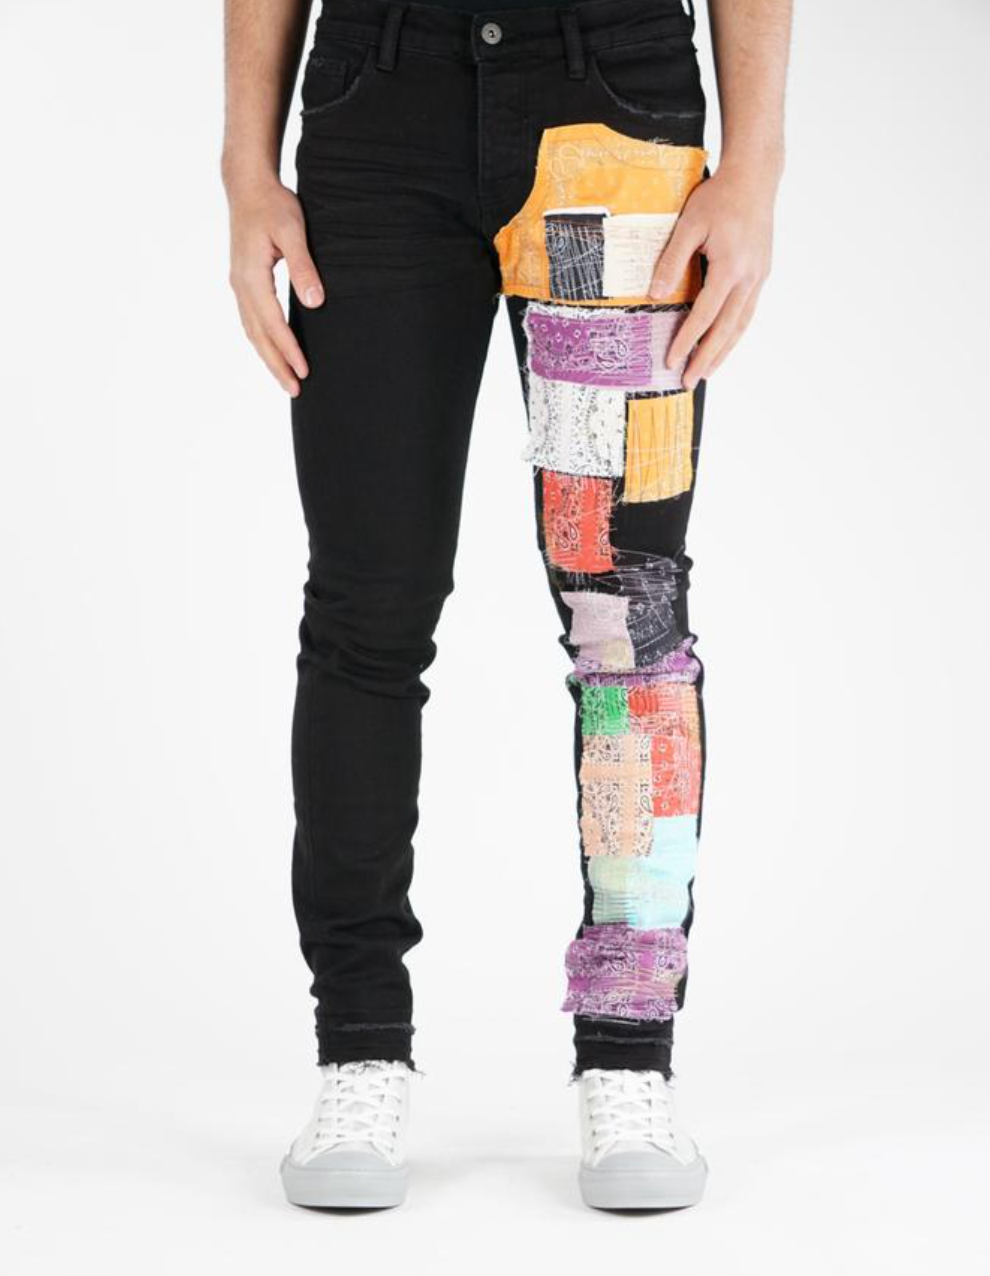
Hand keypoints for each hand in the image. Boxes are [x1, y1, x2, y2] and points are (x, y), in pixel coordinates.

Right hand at [226, 176, 323, 395]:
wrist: (247, 186)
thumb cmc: (273, 204)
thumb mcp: (293, 231)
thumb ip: (303, 266)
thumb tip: (314, 301)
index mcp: (251, 276)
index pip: (272, 323)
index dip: (288, 349)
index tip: (304, 370)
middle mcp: (240, 285)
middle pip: (258, 335)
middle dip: (277, 364)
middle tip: (295, 389)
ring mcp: (239, 285)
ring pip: (252, 331)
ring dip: (269, 357)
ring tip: (287, 379)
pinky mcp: (243, 282)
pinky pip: (251, 320)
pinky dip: (262, 341)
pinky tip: (273, 351)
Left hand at [649, 162, 777, 388]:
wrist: (755, 176)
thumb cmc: (719, 196)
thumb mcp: (688, 225)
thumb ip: (671, 261)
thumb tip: (655, 295)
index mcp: (731, 267)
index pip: (704, 315)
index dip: (687, 341)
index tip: (671, 361)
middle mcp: (749, 277)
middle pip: (726, 330)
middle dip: (706, 359)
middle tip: (689, 382)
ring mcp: (759, 276)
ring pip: (741, 324)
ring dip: (723, 351)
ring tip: (706, 372)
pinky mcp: (762, 272)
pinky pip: (747, 311)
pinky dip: (735, 332)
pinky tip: (724, 343)